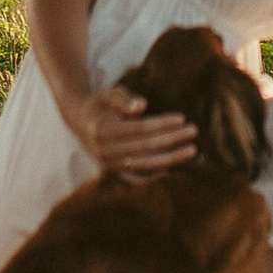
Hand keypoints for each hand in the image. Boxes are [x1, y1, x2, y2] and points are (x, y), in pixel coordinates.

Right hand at [79, 87, 196, 177]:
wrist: (79, 121)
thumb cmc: (99, 104)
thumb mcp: (107, 94)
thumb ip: (123, 98)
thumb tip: (142, 106)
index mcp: (101, 130)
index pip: (138, 128)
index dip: (160, 124)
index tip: (181, 118)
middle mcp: (104, 151)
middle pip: (144, 146)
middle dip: (171, 139)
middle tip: (193, 131)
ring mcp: (108, 164)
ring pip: (144, 164)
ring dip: (170, 158)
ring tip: (191, 150)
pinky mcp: (112, 172)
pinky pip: (135, 179)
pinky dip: (152, 177)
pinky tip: (171, 169)